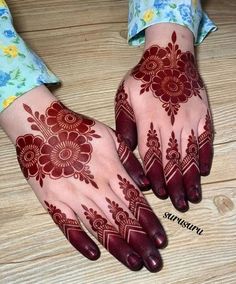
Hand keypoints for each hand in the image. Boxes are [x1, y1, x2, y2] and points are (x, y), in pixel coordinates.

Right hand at [0, 85, 166, 271]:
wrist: (42, 126)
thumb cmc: (77, 129)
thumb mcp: (110, 135)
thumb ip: (129, 159)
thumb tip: (145, 183)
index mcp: (111, 170)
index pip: (136, 202)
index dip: (150, 223)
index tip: (161, 240)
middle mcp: (95, 187)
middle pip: (122, 219)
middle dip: (140, 241)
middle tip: (154, 261)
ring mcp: (73, 196)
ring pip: (100, 227)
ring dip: (118, 247)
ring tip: (134, 262)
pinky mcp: (53, 201)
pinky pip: (67, 226)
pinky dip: (80, 241)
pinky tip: (93, 254)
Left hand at [115, 24, 213, 211]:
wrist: (169, 57)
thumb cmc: (143, 78)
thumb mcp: (124, 97)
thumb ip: (125, 125)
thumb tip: (128, 150)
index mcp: (149, 122)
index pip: (152, 156)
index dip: (156, 176)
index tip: (159, 194)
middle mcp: (171, 125)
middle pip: (173, 161)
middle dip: (176, 185)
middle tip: (180, 205)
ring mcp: (189, 120)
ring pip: (190, 154)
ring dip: (191, 177)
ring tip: (194, 196)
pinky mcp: (202, 115)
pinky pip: (205, 139)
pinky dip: (205, 156)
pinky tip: (204, 171)